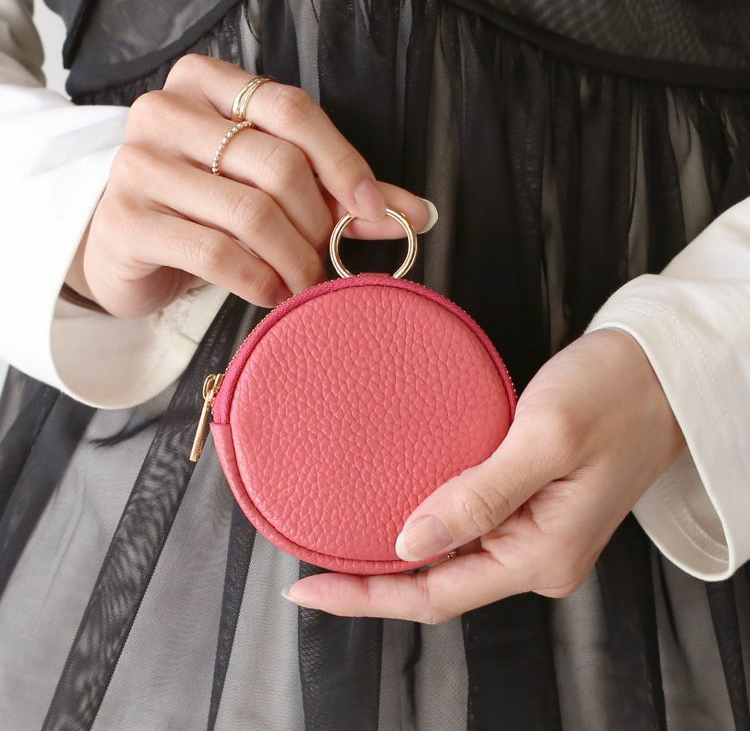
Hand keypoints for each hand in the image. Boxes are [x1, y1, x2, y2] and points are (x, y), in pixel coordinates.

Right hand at [65, 54, 436, 316]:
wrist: (126, 246)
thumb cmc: (206, 208)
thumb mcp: (271, 189)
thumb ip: (340, 195)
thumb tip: (418, 214)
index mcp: (205, 84)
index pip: (292, 109)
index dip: (343, 161)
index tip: (374, 209)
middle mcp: (166, 112)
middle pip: (277, 164)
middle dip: (317, 226)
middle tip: (326, 261)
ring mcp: (139, 164)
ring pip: (251, 213)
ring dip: (294, 260)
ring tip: (304, 283)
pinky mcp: (128, 220)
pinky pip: (216, 254)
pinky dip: (260, 282)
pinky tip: (273, 295)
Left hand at [282, 328, 685, 621]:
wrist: (661, 371)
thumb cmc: (614, 394)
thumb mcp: (546, 438)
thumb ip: (479, 495)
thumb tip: (410, 543)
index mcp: (541, 555)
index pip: (437, 595)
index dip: (367, 597)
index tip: (308, 588)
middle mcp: (537, 557)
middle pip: (439, 585)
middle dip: (373, 583)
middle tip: (311, 569)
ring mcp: (536, 535)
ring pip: (452, 560)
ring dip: (396, 556)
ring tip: (340, 546)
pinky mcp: (534, 508)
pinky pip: (469, 531)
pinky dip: (426, 527)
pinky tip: (394, 512)